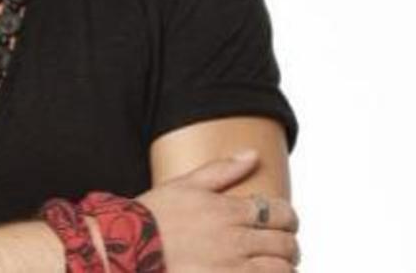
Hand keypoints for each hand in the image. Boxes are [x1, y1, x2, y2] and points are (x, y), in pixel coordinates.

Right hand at [135, 151, 300, 271]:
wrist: (125, 249)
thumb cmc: (152, 217)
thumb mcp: (185, 185)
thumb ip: (223, 170)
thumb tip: (252, 154)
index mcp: (228, 210)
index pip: (280, 213)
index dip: (289, 218)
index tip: (285, 223)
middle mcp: (234, 240)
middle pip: (285, 243)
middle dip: (289, 245)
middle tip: (282, 247)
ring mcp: (231, 269)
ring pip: (280, 270)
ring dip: (283, 268)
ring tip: (274, 266)